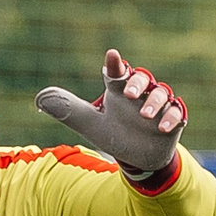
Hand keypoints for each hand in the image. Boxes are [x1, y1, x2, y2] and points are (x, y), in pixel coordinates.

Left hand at [34, 49, 187, 180]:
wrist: (138, 158)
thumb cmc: (115, 134)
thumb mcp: (90, 124)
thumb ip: (68, 109)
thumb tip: (39, 99)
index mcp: (118, 90)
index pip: (116, 72)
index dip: (114, 64)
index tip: (112, 56)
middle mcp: (139, 94)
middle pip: (141, 78)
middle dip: (136, 83)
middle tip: (126, 93)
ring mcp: (157, 105)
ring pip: (160, 93)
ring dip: (153, 102)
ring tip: (145, 116)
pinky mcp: (172, 119)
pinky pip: (175, 112)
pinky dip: (170, 117)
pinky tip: (162, 128)